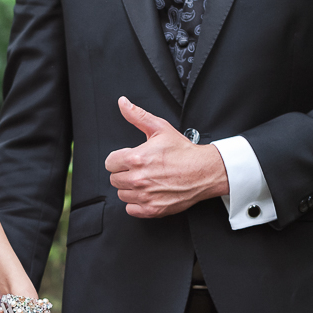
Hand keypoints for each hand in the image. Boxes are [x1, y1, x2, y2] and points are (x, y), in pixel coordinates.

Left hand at [105, 96, 228, 218]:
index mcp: (136, 158)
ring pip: (122, 194)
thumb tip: (123, 103)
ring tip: (145, 181)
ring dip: (130, 189)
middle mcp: (138, 179)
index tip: (128, 160)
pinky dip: (136, 203)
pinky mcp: (152, 209)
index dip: (118, 160)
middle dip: (124, 173)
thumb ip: (137, 116)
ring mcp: (145, 196)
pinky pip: (130, 209)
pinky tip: (147, 193)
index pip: (109, 163)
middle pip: (114, 179)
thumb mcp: (160, 128)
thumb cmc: (183, 151)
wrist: (204, 171)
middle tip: (139, 170)